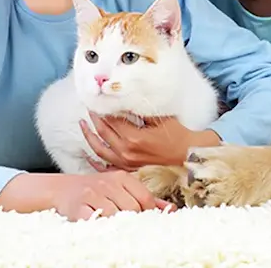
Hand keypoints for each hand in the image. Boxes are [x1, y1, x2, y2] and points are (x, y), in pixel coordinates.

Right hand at [52, 170, 173, 220]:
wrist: (62, 189)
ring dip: (117, 225)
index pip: (145, 197)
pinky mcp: (79, 207)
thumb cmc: (96, 190)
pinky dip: (102, 226)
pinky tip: (102, 226)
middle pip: (132, 208)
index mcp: (121, 177)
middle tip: (130, 226)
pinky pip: (96, 221)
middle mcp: (108, 183)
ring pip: (116, 216)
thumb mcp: (120, 188)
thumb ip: (144, 197)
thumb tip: (171, 209)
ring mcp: (92, 194)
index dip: (149, 212)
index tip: (146, 220)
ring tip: (115, 226)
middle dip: (134, 220)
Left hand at [80, 113, 219, 170]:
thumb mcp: (159, 118)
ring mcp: (125, 163)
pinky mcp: (128, 169)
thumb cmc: (176, 135)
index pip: (112, 120)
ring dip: (89, 137)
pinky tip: (87, 154)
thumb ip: (140, 110)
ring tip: (83, 126)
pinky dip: (94, 161)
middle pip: (103, 133)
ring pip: (99, 150)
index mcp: (133, 137)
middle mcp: (126, 151)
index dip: (105, 110)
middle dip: (94, 119)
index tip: (99, 101)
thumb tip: (124, 101)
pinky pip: (105, 167)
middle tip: (90, 108)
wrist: (187, 155)